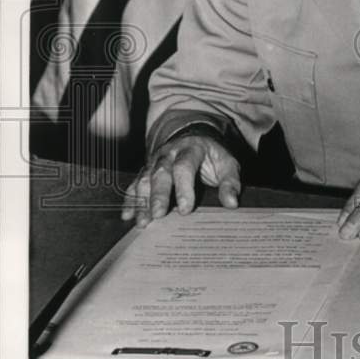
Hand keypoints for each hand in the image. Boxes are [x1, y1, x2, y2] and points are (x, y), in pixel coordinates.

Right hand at [121, 132, 240, 227]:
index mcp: (191, 149)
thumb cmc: (212, 156)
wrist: (194, 137)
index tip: (186, 209)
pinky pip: (135, 184)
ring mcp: (155, 161)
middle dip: (158, 195)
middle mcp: (170, 153)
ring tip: (142, 221)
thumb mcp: (227, 164)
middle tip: (158, 215)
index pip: (185, 166)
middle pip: (160, 172)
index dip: (184, 188)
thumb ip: (230, 182)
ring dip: (142, 200)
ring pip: (145, 179)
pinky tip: (127, 216)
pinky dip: (130, 200)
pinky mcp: (147, 170)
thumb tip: (232, 203)